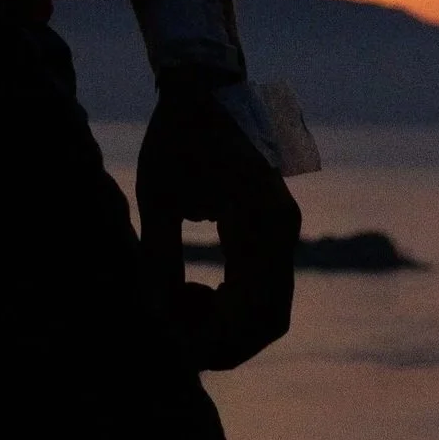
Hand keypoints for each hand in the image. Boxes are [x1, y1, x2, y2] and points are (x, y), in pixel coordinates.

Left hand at [136, 73, 301, 368]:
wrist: (208, 87)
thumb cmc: (176, 135)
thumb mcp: (158, 196)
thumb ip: (159, 256)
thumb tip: (154, 317)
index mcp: (258, 222)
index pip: (250, 312)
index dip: (213, 344)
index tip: (172, 352)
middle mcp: (282, 231)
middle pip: (266, 322)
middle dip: (220, 344)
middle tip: (172, 341)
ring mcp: (284, 231)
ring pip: (269, 311)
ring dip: (228, 327)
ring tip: (177, 309)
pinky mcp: (275, 231)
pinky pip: (264, 288)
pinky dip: (233, 306)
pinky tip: (194, 293)